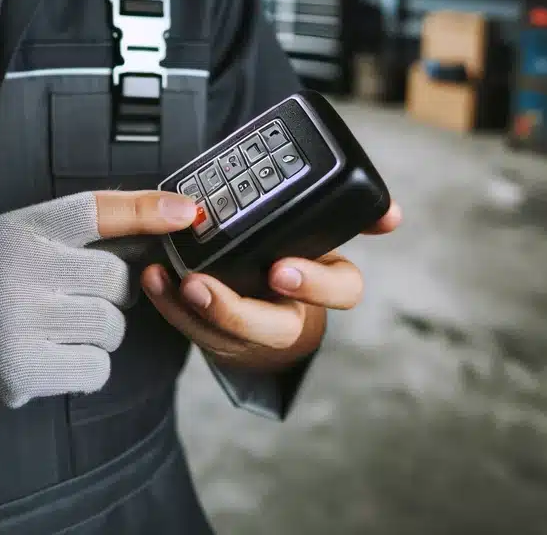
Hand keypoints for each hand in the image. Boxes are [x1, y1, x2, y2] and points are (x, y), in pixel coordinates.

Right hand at [0, 189, 199, 407]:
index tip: (187, 211)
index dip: (145, 209)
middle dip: (113, 290)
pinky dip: (88, 364)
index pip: (96, 210)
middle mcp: (20, 271)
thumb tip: (169, 215)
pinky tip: (58, 351)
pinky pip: (96, 368)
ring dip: (101, 329)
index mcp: (23, 229)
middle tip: (83, 291)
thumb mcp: (28, 232)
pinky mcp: (24, 369)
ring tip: (63, 323)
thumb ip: (87, 227)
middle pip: (116, 278)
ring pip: (111, 326)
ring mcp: (20, 323)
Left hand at [139, 201, 402, 370]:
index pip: (340, 290)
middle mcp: (289, 313)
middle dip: (237, 310)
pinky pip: (191, 327)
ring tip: (174, 281)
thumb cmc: (292, 259)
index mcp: (322, 283)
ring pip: (226, 334)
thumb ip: (349, 217)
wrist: (265, 311)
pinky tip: (154, 277)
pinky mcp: (215, 332)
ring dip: (195, 310)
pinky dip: (169, 303)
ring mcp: (250, 330)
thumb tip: (392, 213)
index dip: (316, 283)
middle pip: (274, 327)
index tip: (282, 268)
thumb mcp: (321, 238)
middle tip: (204, 286)